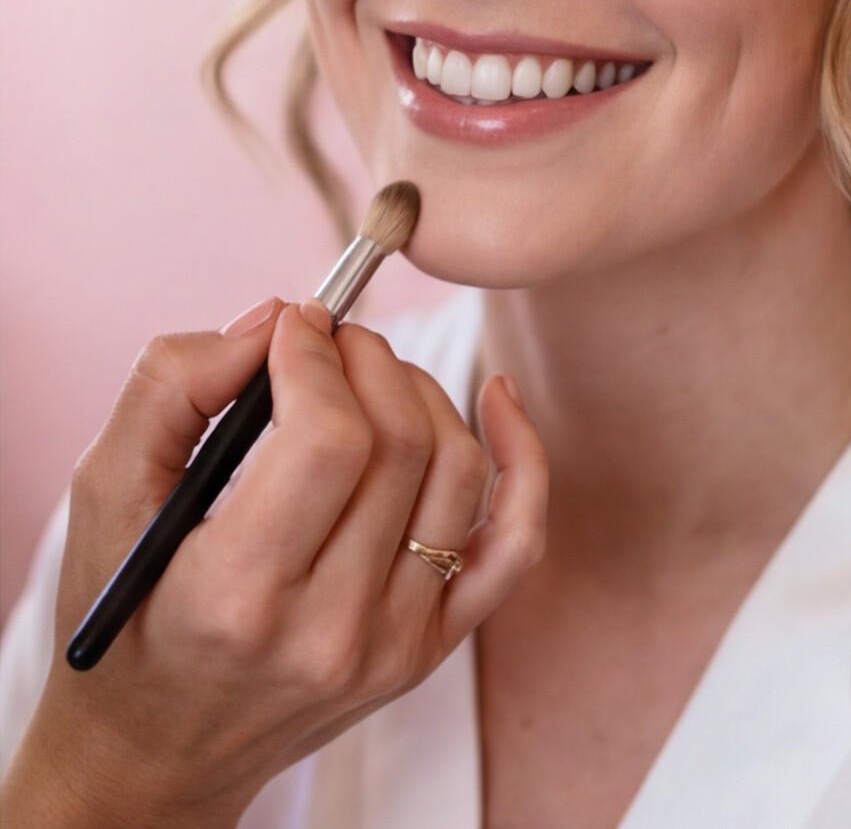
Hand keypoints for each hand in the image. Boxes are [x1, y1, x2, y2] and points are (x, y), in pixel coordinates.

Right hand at [0, 299, 546, 828]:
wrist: (153, 753)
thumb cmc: (122, 612)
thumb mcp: (104, 494)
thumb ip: (172, 387)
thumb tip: (274, 320)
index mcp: (239, 595)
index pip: (329, 439)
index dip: (317, 357)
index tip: (293, 323)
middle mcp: (330, 629)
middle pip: (400, 442)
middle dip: (366, 358)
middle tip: (327, 339)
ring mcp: (394, 644)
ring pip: (457, 468)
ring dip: (419, 390)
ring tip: (366, 377)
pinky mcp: (431, 646)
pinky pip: (514, 539)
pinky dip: (522, 457)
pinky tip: (496, 395)